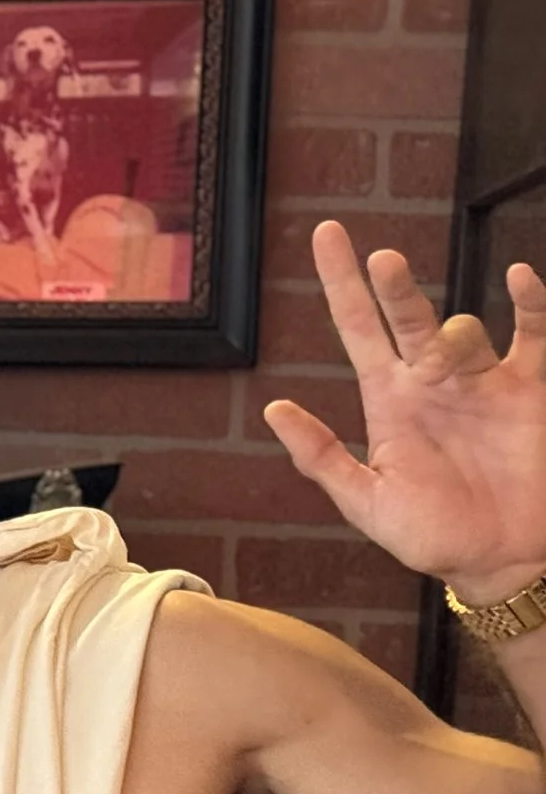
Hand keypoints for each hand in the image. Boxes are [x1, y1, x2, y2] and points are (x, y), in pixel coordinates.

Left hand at [265, 222, 545, 601]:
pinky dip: (530, 303)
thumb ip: (322, 458)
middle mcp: (432, 381)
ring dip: (449, 334)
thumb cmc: (431, 535)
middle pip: (406, 315)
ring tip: (447, 364)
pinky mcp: (530, 389)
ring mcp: (482, 380)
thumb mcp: (366, 502)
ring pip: (459, 329)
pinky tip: (519, 278)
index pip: (358, 328)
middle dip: (392, 285)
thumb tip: (274, 409)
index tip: (328, 233)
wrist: (499, 560)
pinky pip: (533, 332)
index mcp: (388, 400)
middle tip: (381, 260)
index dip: (341, 282)